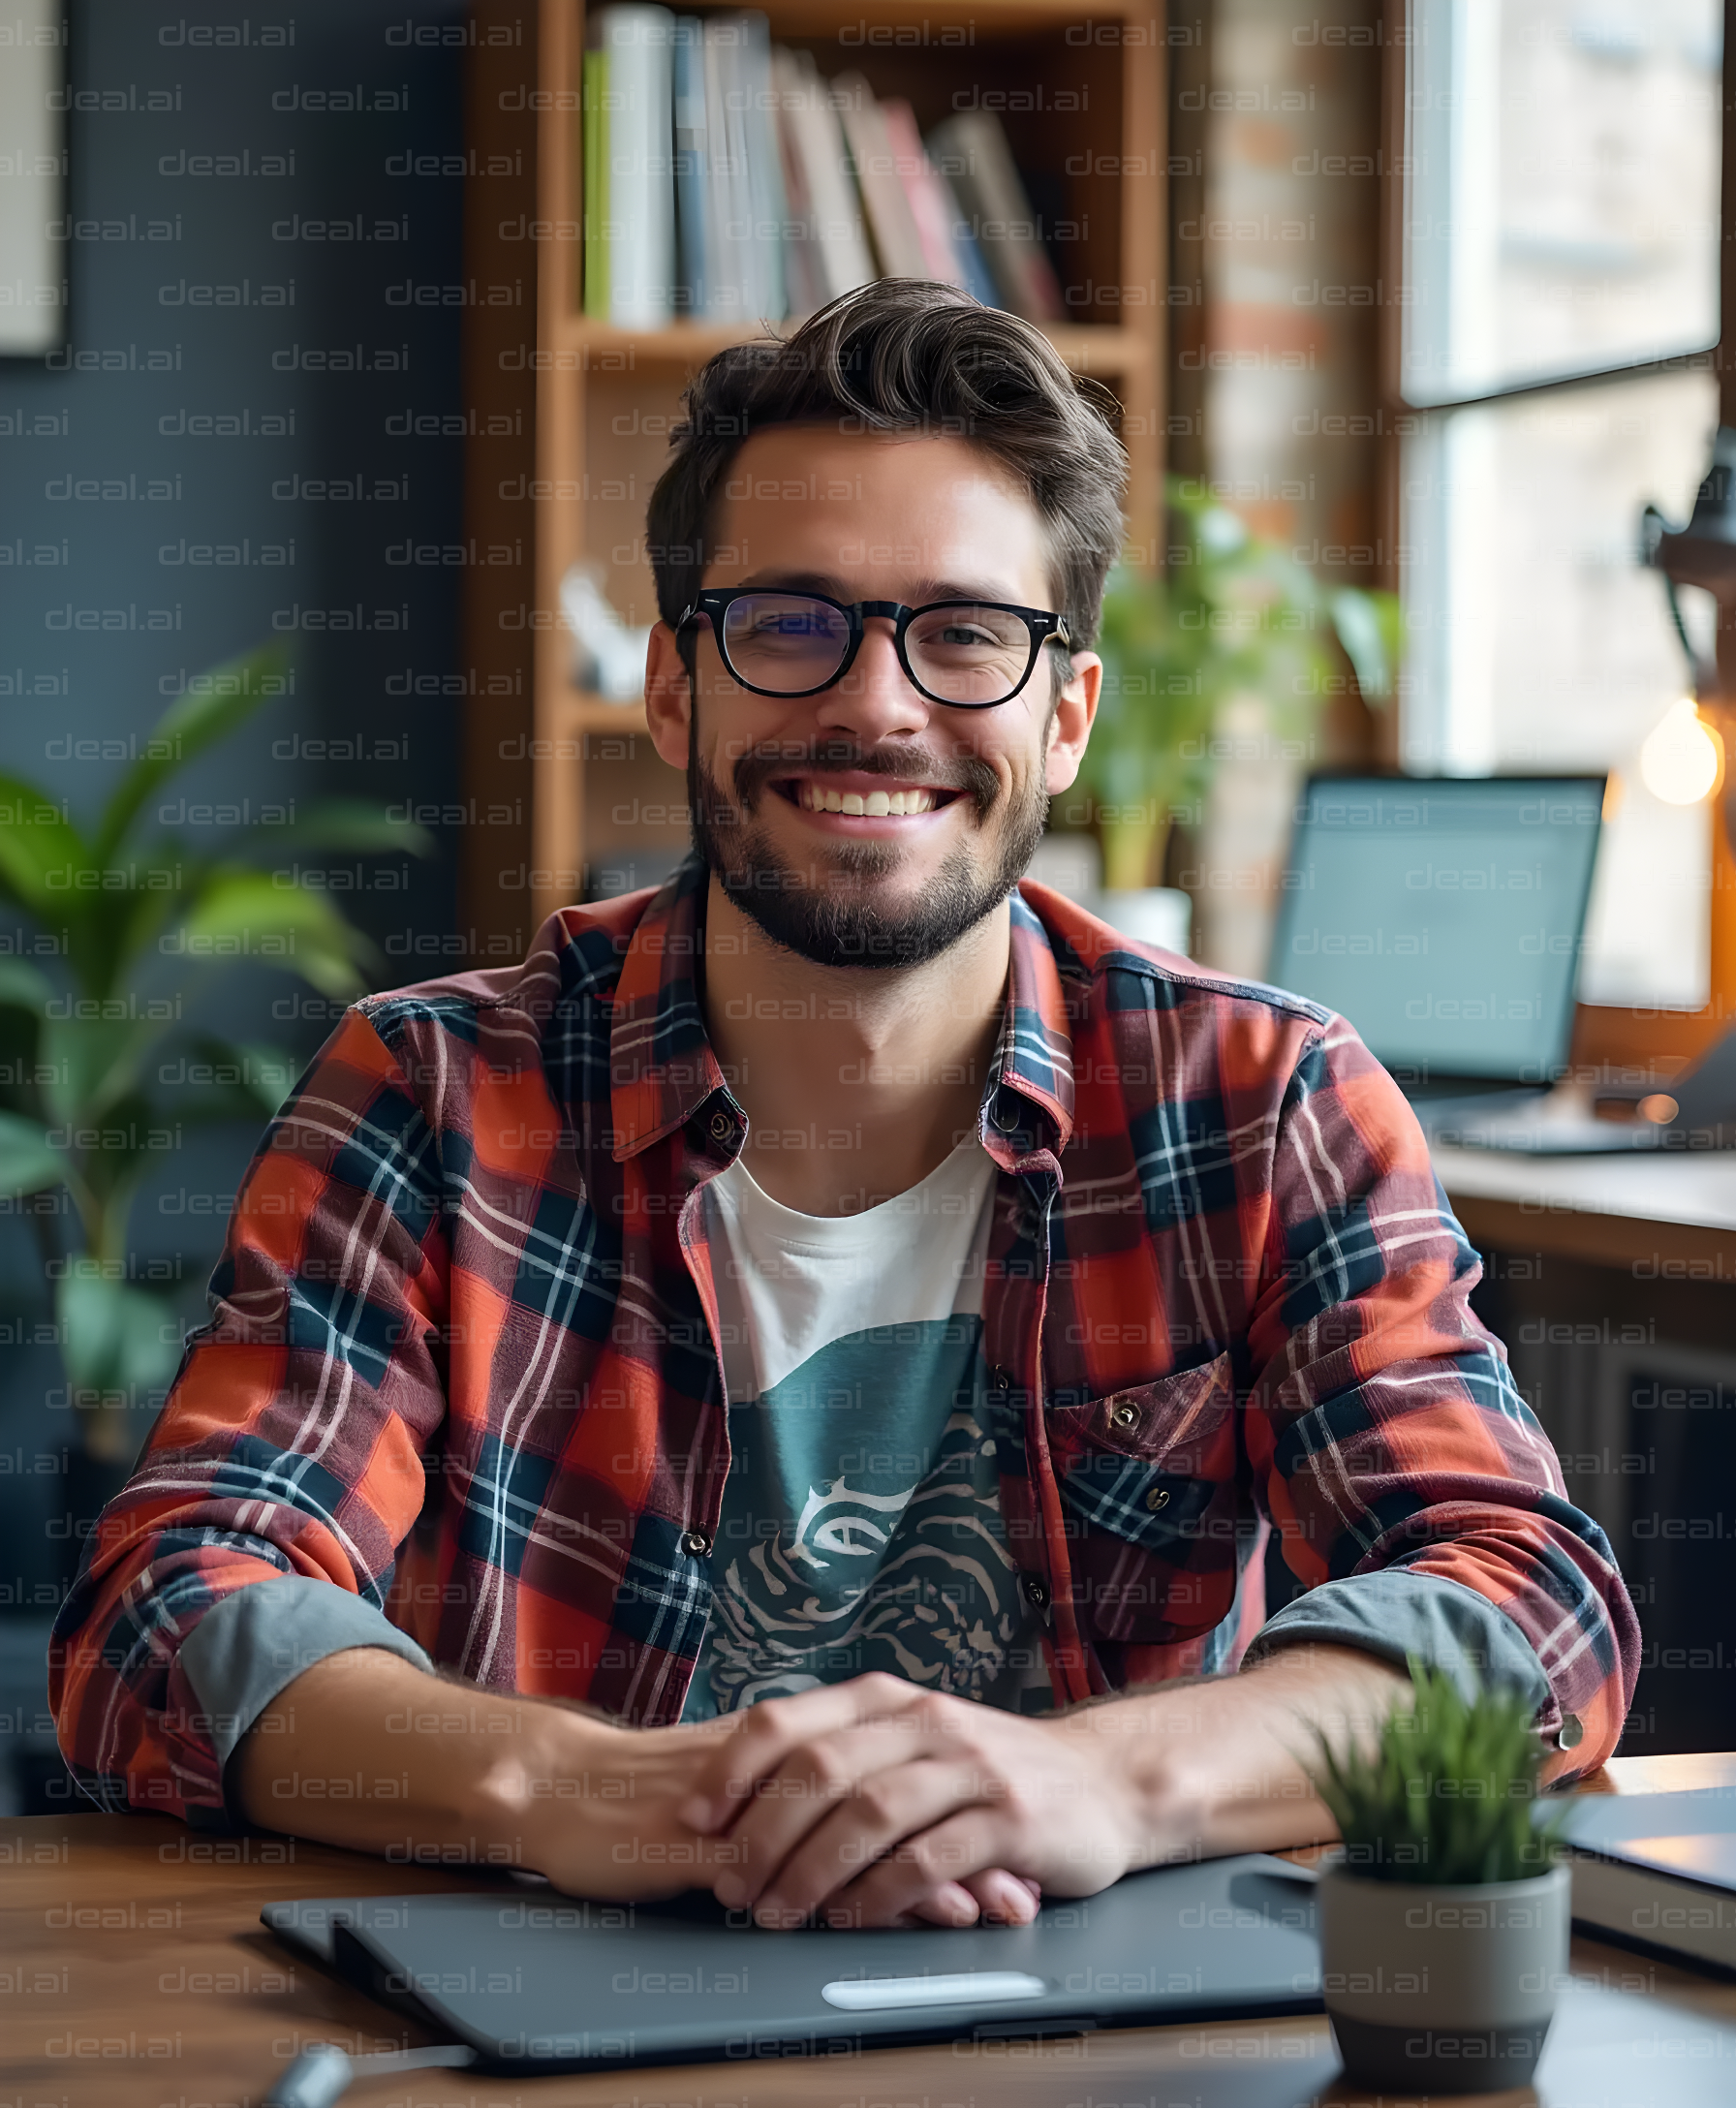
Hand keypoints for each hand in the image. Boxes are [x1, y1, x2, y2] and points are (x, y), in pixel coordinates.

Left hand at [676, 1673, 1141, 1929]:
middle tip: (729, 1886)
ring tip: (778, 1912)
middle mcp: (924, 1720)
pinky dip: (880, 1894)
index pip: (788, 1720)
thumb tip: (742, 1802)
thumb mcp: (915, 1741)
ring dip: (811, 1870)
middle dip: (762, 1833)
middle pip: (820, 1770)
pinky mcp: (1012, 1817)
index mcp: (887, 1699)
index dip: (731, 1769)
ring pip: (869, 1813)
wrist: (1104, 1783)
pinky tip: (853, 1919)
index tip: (690, 1819)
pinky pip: (929, 1858)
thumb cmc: (989, 1773)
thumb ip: (846, 1756)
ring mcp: (971, 1765)